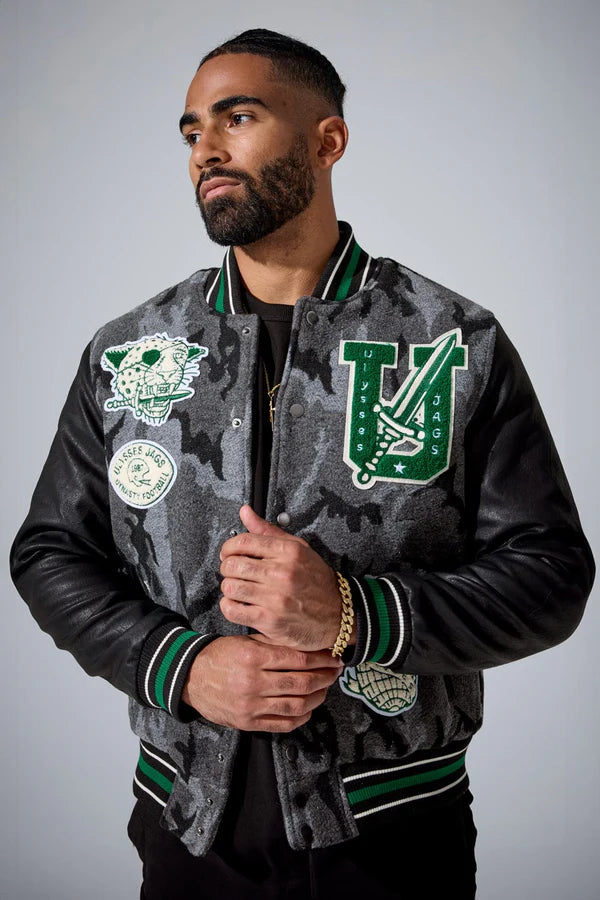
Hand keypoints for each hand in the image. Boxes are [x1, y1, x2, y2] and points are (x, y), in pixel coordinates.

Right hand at [181, 634, 342, 731]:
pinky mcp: (248, 723)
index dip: (321, 659)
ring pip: (296, 705)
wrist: (191, 678)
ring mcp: (251, 706)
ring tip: (325, 688)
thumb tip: (309, 645)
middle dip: (324, 677)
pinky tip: (309, 707)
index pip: (298, 659)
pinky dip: (301, 716)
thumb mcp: (245, 641)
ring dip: (317, 697)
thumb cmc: (221, 655)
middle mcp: (253, 682)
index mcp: (253, 657)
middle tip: (335, 672)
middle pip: (301, 683)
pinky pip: (283, 724)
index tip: (334, 657)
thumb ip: (274, 643)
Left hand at [219, 505, 342, 650]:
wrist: (338, 613)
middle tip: (233, 571)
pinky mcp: (270, 621)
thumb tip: (245, 512)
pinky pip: (233, 611)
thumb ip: (268, 530)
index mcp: (288, 552)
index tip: (228, 553)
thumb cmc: (317, 580)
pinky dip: (228, 607)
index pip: (243, 542)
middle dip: (227, 568)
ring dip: (229, 588)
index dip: (228, 547)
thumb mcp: (298, 548)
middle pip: (233, 565)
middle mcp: (282, 573)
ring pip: (231, 588)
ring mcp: (276, 599)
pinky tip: (237, 604)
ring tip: (237, 588)